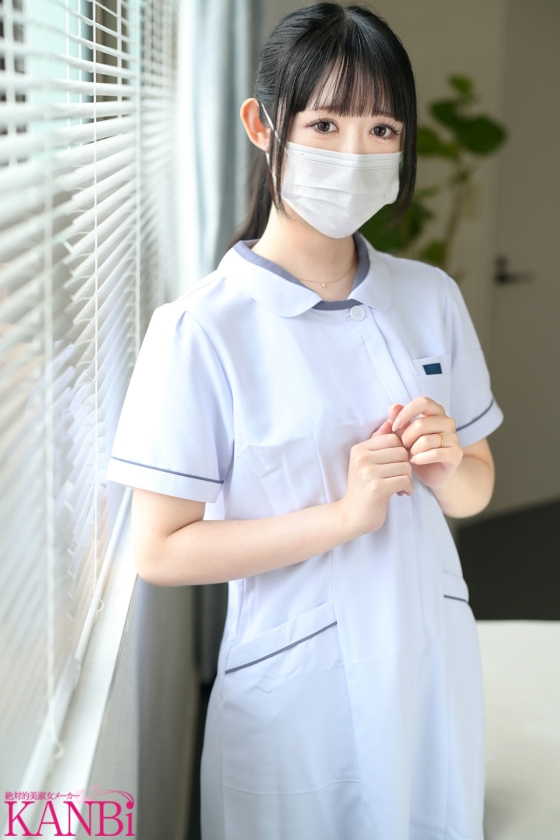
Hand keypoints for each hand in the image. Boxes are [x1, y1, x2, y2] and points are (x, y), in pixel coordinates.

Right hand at [340, 420, 413, 537]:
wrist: (352, 516)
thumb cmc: (364, 488)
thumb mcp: (368, 462)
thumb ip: (379, 441)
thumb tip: (392, 418)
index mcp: (360, 448)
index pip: (394, 438)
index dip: (401, 451)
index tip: (396, 465)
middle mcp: (362, 457)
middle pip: (402, 451)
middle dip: (406, 465)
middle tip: (400, 478)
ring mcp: (368, 472)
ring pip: (406, 465)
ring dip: (408, 478)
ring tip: (399, 486)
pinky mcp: (377, 487)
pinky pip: (405, 480)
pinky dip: (408, 488)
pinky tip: (402, 493)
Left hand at [389, 398, 462, 488]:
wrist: (432, 472)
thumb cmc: (416, 449)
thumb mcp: (403, 433)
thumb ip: (397, 420)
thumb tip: (393, 408)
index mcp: (436, 411)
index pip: (422, 402)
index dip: (406, 413)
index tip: (394, 426)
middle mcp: (447, 421)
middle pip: (421, 424)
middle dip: (406, 437)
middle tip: (403, 446)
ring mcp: (454, 437)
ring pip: (426, 440)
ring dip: (412, 450)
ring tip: (410, 454)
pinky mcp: (456, 453)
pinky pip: (434, 454)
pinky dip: (420, 459)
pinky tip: (415, 461)